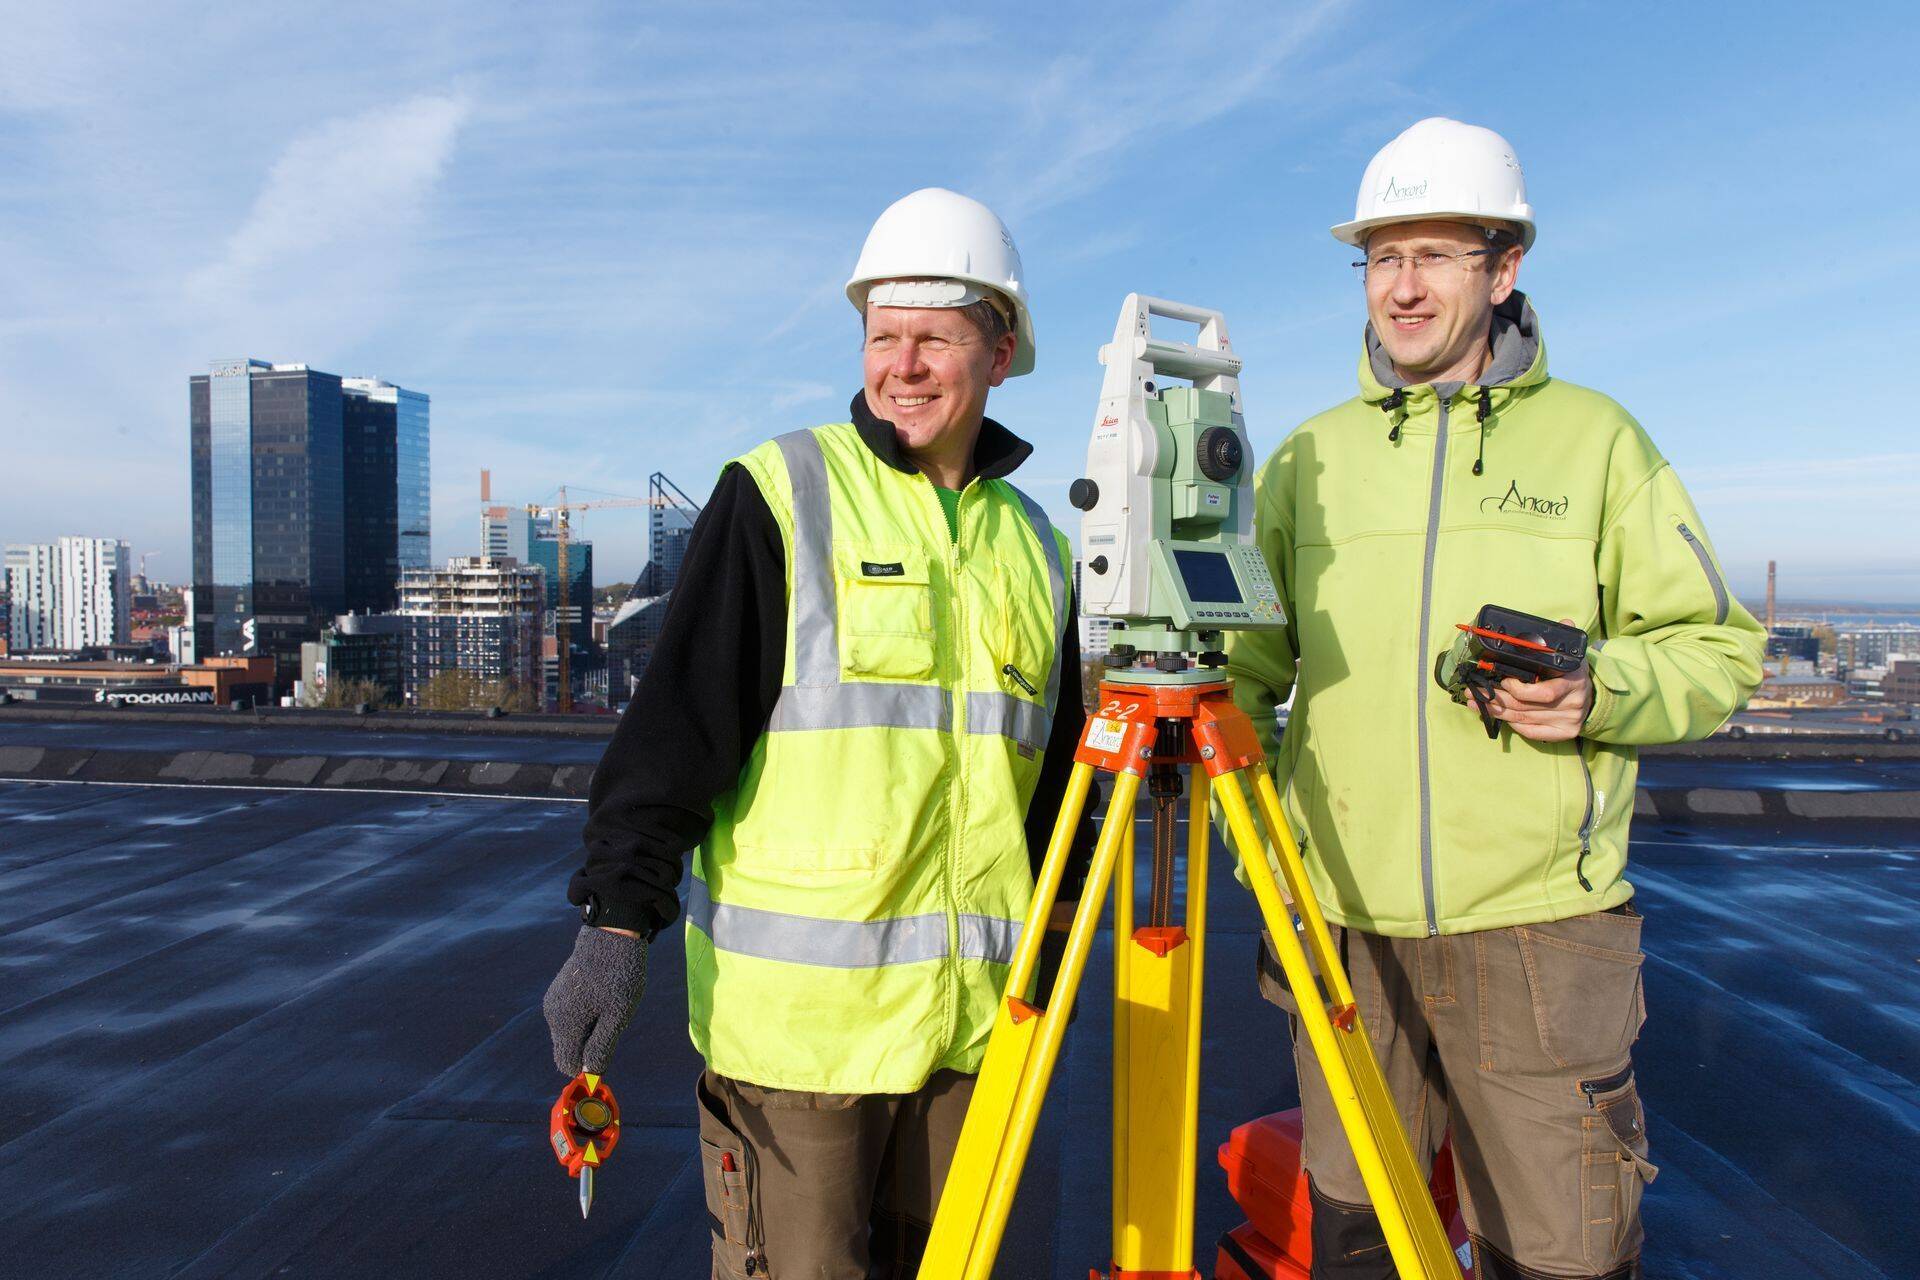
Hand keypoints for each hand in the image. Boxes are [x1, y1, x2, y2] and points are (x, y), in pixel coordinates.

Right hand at [543, 926, 649, 1075]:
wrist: (611, 934)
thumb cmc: (619, 975)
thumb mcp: (617, 1015)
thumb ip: (601, 1046)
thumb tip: (589, 1072)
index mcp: (565, 1024)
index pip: (567, 1064)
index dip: (588, 1065)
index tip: (608, 1049)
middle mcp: (552, 1015)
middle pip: (569, 1048)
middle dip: (590, 1044)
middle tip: (612, 1019)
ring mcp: (554, 1001)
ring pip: (570, 1032)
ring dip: (590, 1028)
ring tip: (608, 1003)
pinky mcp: (558, 991)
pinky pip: (570, 1016)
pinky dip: (586, 1014)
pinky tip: (601, 994)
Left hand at [1487, 622, 1591, 741]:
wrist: (1592, 697)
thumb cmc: (1571, 673)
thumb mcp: (1570, 656)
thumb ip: (1562, 640)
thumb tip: (1564, 622)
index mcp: (1573, 681)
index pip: (1544, 692)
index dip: (1518, 689)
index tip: (1502, 680)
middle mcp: (1573, 703)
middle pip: (1526, 706)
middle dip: (1496, 699)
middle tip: (1473, 692)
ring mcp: (1569, 720)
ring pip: (1524, 719)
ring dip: (1496, 711)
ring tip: (1475, 702)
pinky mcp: (1564, 733)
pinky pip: (1532, 732)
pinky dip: (1513, 725)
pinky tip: (1497, 716)